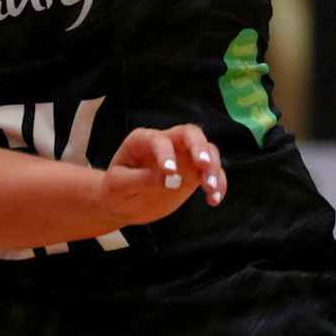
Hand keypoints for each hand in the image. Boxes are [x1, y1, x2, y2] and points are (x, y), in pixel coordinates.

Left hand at [101, 123, 225, 225]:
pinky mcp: (193, 173)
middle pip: (190, 133)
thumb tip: (171, 181)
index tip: (170, 173)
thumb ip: (142, 180)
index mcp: (142, 140)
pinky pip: (212, 172)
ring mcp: (183, 157)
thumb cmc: (116, 190)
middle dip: (199, 146)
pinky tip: (213, 200)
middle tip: (203, 165)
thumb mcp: (120, 185)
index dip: (166, 153)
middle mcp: (166, 143)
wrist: (123, 203)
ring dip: (213, 167)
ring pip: (207, 150)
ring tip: (210, 188)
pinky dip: (219, 183)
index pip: (159, 140)